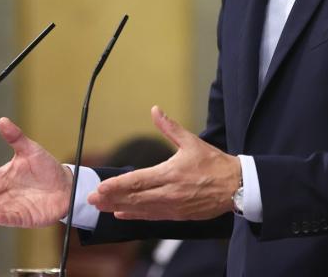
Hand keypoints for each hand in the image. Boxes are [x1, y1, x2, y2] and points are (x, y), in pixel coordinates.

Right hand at [0, 117, 72, 227]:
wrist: (66, 184)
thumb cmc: (46, 167)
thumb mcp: (30, 150)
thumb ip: (15, 137)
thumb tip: (2, 120)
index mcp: (1, 179)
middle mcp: (4, 195)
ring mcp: (13, 207)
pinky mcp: (24, 217)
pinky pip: (12, 219)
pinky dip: (3, 220)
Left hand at [88, 106, 240, 220]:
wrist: (236, 187)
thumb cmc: (215, 163)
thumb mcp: (192, 142)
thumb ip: (170, 127)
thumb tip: (155, 110)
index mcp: (171, 173)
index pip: (137, 181)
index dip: (117, 185)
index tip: (100, 187)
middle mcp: (169, 193)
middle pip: (134, 198)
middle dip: (111, 198)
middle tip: (92, 198)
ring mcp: (173, 207)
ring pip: (141, 209)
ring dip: (119, 207)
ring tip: (102, 206)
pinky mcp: (178, 216)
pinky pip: (152, 217)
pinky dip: (135, 216)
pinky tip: (121, 214)